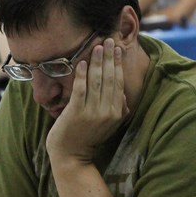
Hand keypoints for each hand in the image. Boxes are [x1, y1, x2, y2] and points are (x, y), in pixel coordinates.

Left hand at [46, 38, 128, 163]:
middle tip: (108, 40)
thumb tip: (124, 96)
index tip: (118, 49)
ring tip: (97, 47)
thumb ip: (119, 111)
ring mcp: (91, 112)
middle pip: (109, 78)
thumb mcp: (110, 126)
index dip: (118, 64)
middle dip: (109, 57)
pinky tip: (82, 62)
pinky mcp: (76, 112)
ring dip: (96, 61)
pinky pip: (80, 89)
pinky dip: (82, 74)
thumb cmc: (88, 138)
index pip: (119, 83)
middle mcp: (107, 111)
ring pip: (96, 81)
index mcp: (117, 113)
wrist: (71, 156)